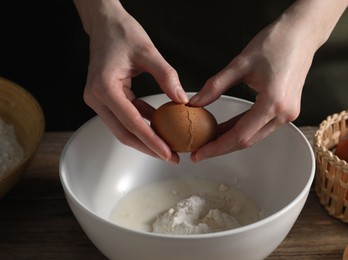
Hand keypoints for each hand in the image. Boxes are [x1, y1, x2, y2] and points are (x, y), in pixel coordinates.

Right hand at [74, 0, 187, 163]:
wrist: (105, 24)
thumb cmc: (122, 33)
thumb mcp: (148, 52)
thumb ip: (166, 76)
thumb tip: (182, 100)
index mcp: (104, 87)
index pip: (131, 122)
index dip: (151, 140)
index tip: (167, 152)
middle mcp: (96, 97)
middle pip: (124, 133)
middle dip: (148, 147)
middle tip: (171, 156)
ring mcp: (98, 100)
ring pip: (123, 129)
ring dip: (145, 139)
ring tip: (167, 147)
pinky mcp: (105, 98)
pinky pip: (124, 117)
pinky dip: (142, 124)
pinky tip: (160, 128)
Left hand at [189, 0, 347, 161]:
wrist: (302, 33)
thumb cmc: (275, 42)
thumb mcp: (240, 64)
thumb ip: (215, 86)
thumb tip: (195, 103)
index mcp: (273, 103)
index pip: (240, 136)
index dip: (216, 147)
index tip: (198, 153)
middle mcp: (284, 114)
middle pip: (247, 140)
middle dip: (220, 147)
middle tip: (198, 150)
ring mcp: (288, 114)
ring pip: (254, 136)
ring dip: (230, 139)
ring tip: (208, 138)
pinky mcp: (287, 109)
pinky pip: (261, 126)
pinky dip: (242, 129)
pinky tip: (225, 128)